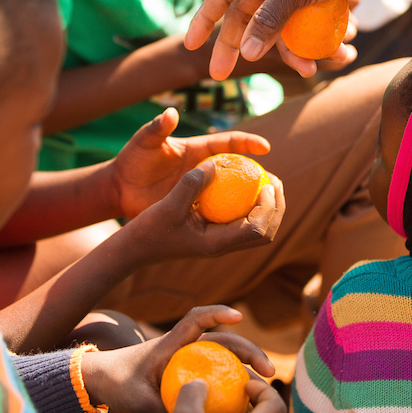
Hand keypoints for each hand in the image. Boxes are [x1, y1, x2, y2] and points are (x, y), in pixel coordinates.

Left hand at [80, 305, 279, 412]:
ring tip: (267, 387)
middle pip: (224, 340)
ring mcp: (189, 359)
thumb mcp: (137, 402)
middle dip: (249, 350)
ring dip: (248, 367)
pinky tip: (251, 405)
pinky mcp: (191, 373)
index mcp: (170, 344)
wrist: (104, 381)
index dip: (217, 313)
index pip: (196, 319)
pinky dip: (236, 384)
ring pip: (226, 357)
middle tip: (269, 371)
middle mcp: (184, 347)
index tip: (238, 317)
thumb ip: (162, 412)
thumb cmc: (118, 385)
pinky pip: (219, 374)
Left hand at [111, 108, 271, 217]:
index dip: (248, 143)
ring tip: (270, 210)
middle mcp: (205, 169)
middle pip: (241, 169)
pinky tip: (244, 229)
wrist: (118, 188)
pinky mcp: (195, 206)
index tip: (266, 147)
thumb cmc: (130, 160)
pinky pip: (219, 213)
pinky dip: (232, 219)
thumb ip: (155, 128)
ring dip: (251, 201)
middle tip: (277, 184)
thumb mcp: (143, 142)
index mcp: (198, 149)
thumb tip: (171, 113)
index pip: (229, 143)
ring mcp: (202, 189)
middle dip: (261, 174)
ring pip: (234, 194)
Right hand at [121, 158, 283, 263]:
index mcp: (216, 244)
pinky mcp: (213, 234)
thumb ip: (192, 185)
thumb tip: (216, 164)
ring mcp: (219, 242)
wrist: (135, 248)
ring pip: (256, 229)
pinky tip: (244, 184)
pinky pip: (241, 221)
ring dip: (267, 208)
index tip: (267, 183)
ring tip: (267, 182)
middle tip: (275, 181)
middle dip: (276, 208)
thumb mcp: (168, 205)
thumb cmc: (149, 229)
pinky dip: (250, 205)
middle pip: (265, 233)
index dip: (269, 207)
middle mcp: (222, 246)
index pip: (257, 230)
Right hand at [185, 0, 397, 81]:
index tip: (191, 45)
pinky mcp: (316, 1)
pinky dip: (319, 44)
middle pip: (245, 17)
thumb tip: (248, 52)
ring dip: (294, 51)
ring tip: (310, 69)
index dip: (204, 20)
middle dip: (239, 47)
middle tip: (220, 75)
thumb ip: (270, 19)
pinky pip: (306, 29)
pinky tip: (340, 53)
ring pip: (279, 29)